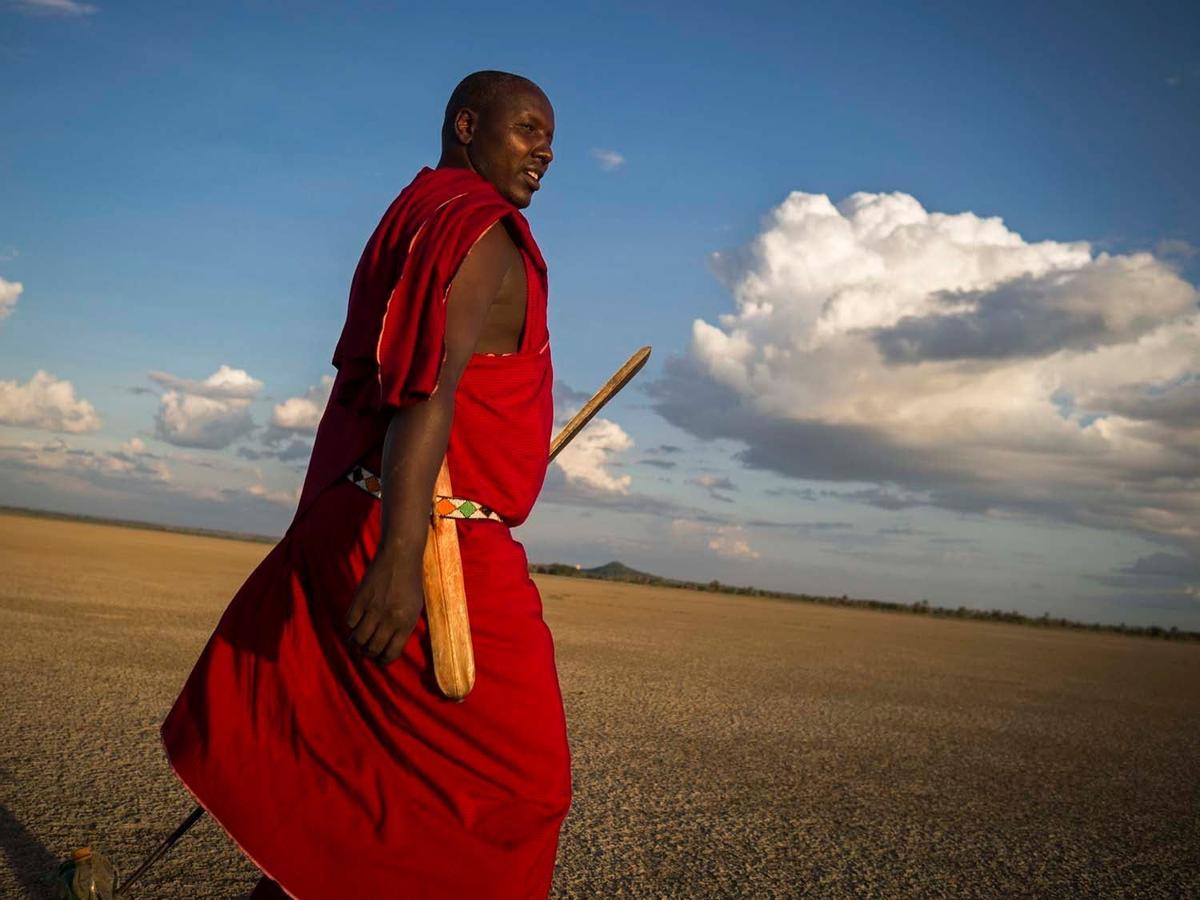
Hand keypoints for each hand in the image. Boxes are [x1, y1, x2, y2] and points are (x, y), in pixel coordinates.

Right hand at [345, 542, 424, 664]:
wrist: (400, 557)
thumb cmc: (410, 583)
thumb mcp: (415, 608)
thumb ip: (404, 628)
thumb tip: (389, 648)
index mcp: (406, 622)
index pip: (391, 653)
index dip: (383, 661)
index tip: (379, 660)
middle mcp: (390, 618)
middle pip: (372, 648)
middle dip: (368, 654)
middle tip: (366, 651)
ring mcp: (374, 609)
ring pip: (358, 639)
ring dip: (356, 644)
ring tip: (357, 642)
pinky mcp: (360, 599)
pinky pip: (350, 622)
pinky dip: (351, 627)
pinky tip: (355, 624)